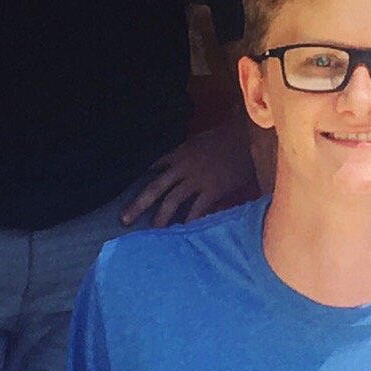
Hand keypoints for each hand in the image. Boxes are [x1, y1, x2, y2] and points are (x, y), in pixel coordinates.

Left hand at [123, 118, 259, 228]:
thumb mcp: (198, 141)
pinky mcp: (213, 189)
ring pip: (173, 201)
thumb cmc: (225, 138)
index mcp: (179, 153)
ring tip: (153, 231)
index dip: (141, 180)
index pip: (154, 167)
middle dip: (139, 204)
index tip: (126, 194)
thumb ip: (184, 153)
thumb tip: (170, 165)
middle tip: (124, 219)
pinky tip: (183, 232)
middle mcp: (183, 167)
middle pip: (155, 188)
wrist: (246, 137)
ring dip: (161, 217)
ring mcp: (197, 179)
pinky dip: (190, 221)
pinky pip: (197, 209)